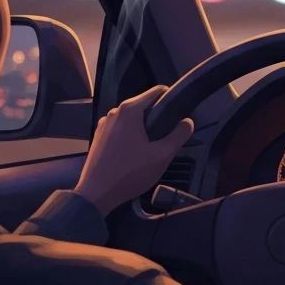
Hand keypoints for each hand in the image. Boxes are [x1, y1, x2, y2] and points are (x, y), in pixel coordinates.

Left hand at [74, 86, 193, 216]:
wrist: (96, 194)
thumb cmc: (131, 173)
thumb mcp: (162, 156)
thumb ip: (179, 135)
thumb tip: (188, 122)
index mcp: (130, 110)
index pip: (156, 91)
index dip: (171, 98)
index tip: (180, 114)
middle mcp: (115, 111)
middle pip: (143, 105)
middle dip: (157, 116)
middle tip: (167, 136)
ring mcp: (104, 123)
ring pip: (131, 117)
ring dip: (143, 126)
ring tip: (151, 147)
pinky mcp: (98, 135)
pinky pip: (120, 127)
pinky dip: (130, 134)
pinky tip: (134, 152)